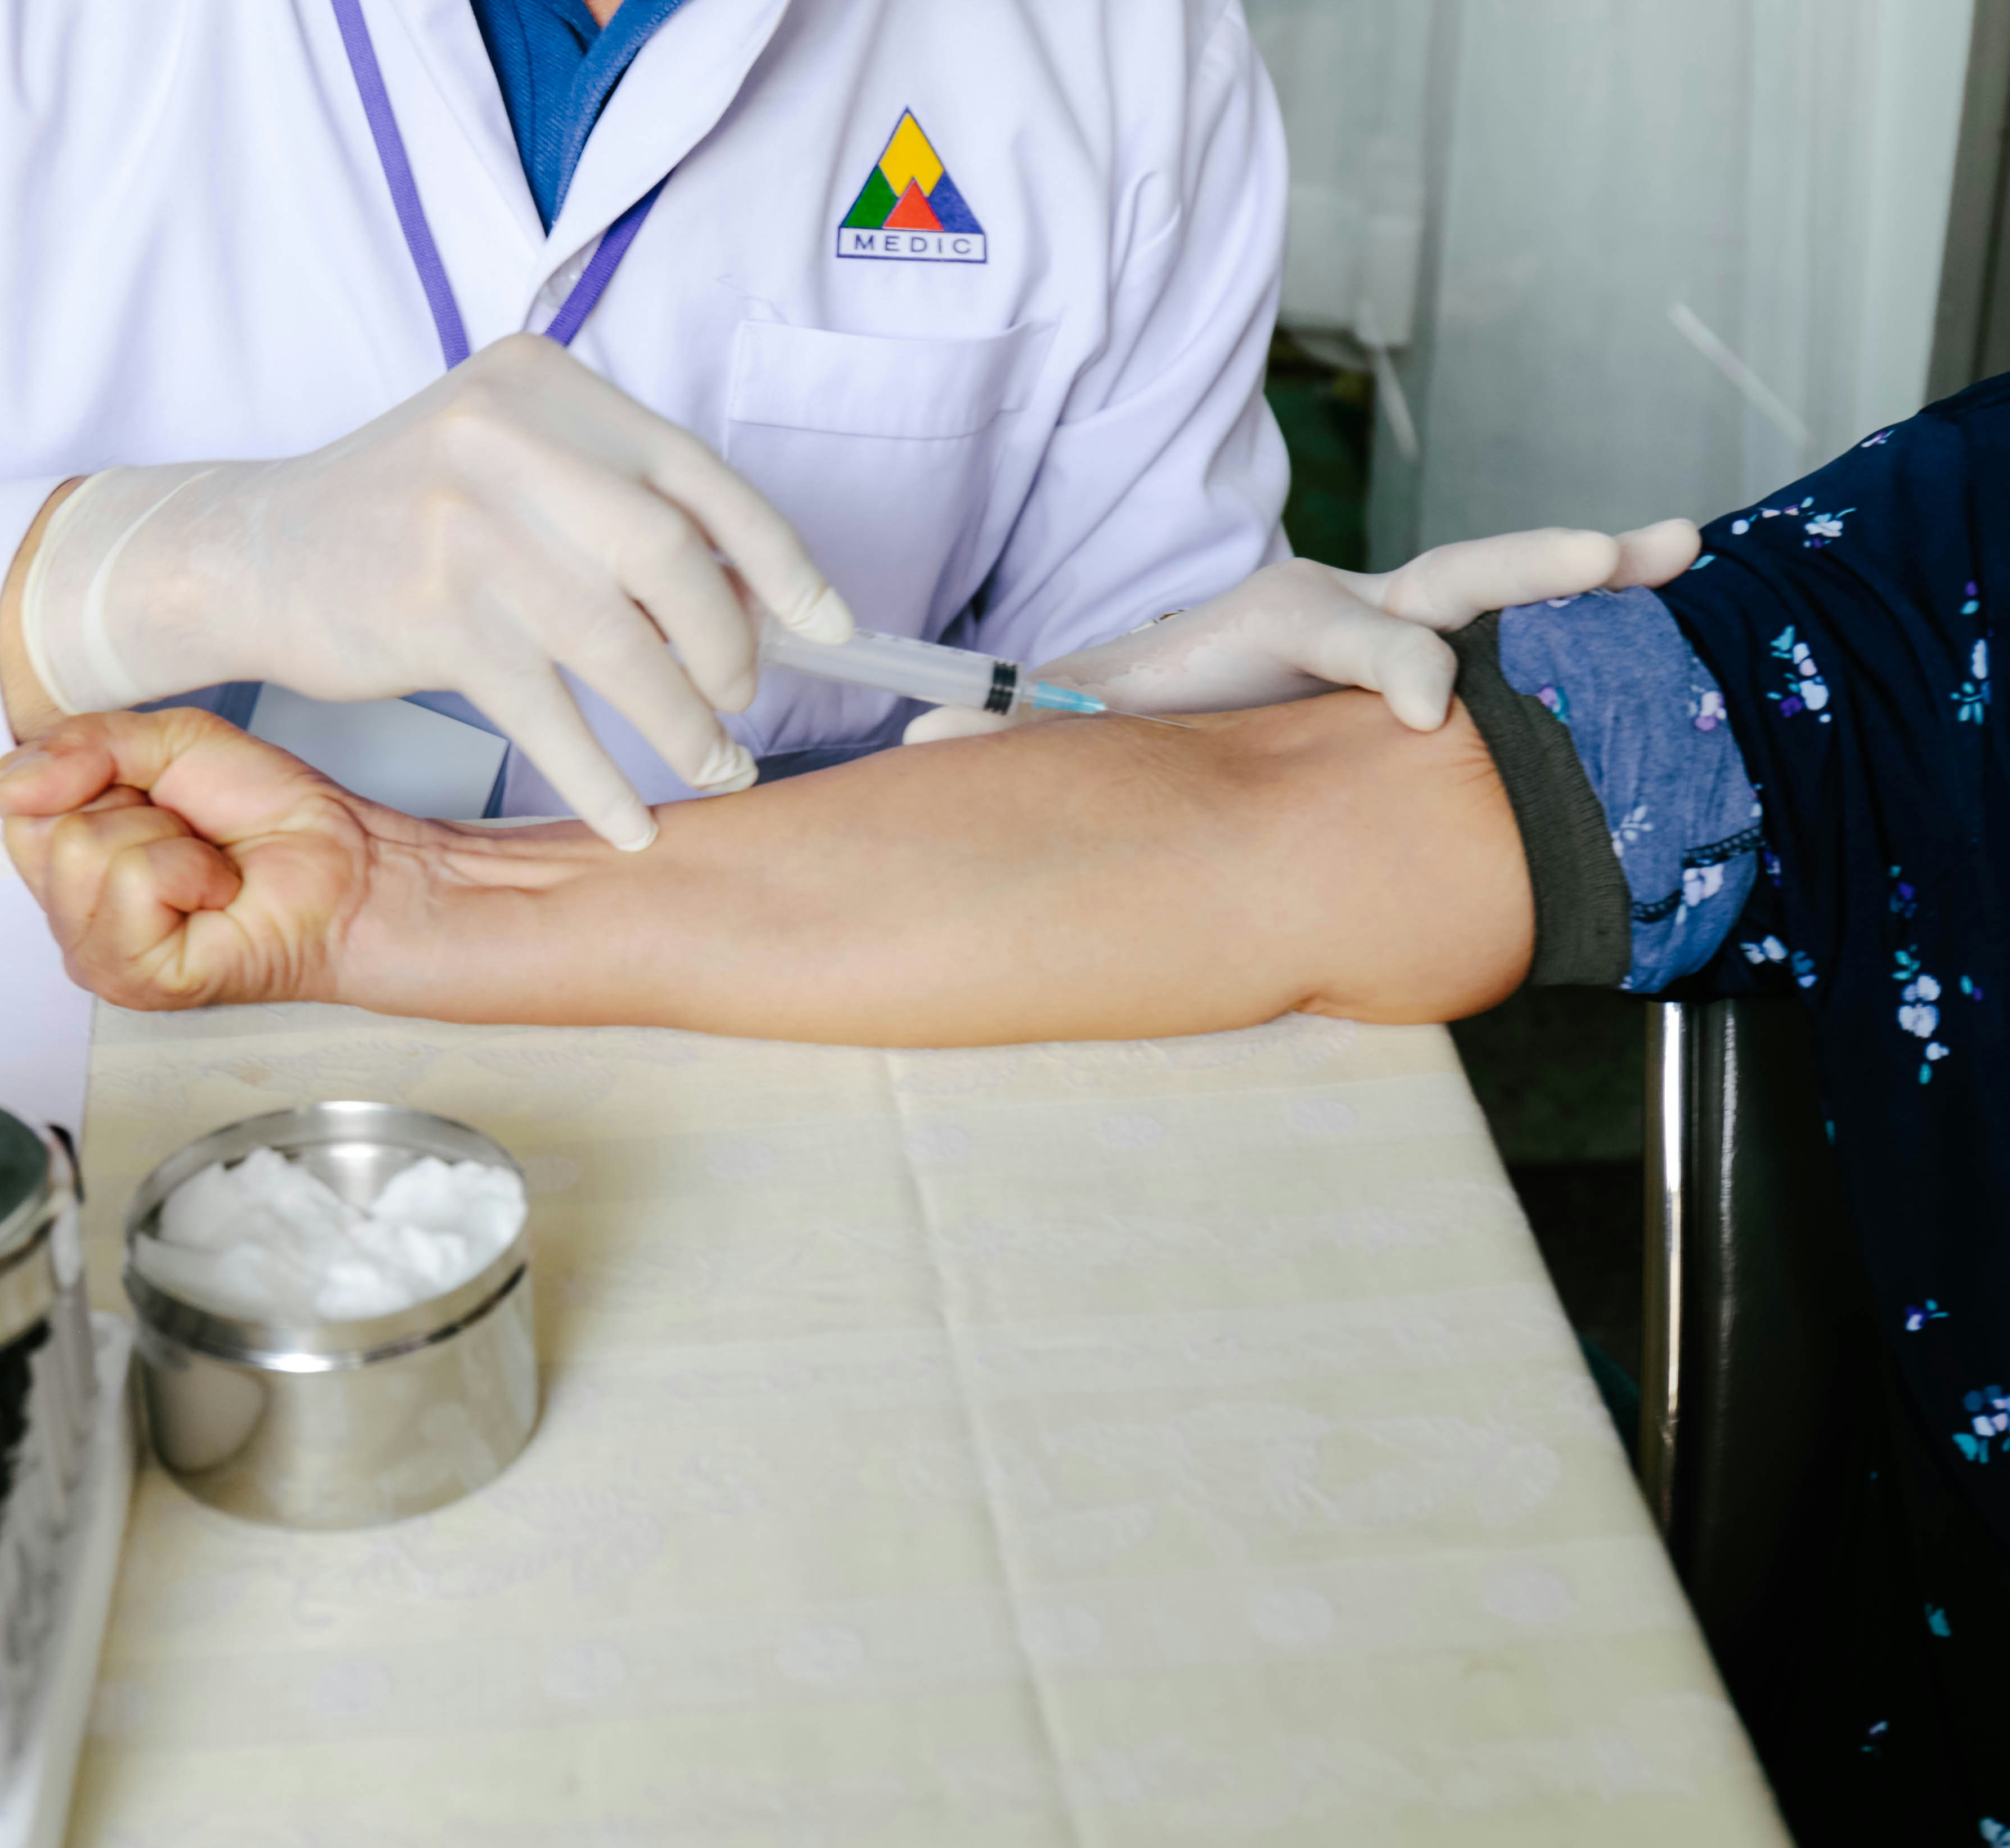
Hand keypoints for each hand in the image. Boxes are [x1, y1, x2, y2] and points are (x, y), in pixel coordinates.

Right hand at [0, 710, 398, 1010]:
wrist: (343, 865)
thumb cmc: (266, 816)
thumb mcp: (168, 742)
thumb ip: (82, 742)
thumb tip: (15, 780)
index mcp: (66, 860)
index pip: (14, 799)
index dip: (87, 772)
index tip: (151, 788)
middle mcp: (70, 914)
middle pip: (40, 830)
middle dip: (129, 806)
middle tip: (186, 832)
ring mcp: (96, 954)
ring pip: (81, 852)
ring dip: (166, 840)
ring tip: (205, 866)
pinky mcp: (134, 978)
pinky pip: (132, 883)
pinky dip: (190, 871)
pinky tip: (216, 894)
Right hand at [11, 334, 852, 850]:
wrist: (252, 551)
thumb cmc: (403, 519)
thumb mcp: (507, 464)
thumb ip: (612, 503)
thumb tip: (754, 598)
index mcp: (543, 383)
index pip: (697, 474)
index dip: (779, 560)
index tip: (829, 625)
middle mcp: (507, 437)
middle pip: (673, 555)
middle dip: (729, 646)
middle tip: (741, 701)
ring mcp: (468, 526)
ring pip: (621, 645)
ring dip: (680, 724)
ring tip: (714, 766)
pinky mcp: (433, 615)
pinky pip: (548, 714)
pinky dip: (599, 778)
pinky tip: (629, 820)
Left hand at [904, 519, 1702, 742]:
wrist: (1162, 692)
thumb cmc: (1128, 706)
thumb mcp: (1070, 713)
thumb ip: (1002, 732)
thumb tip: (910, 758)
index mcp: (1277, 618)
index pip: (1352, 631)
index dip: (1392, 667)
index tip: (1432, 711)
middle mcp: (1349, 608)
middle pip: (1448, 578)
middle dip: (1529, 567)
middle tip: (1613, 558)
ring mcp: (1398, 626)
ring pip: (1498, 584)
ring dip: (1587, 565)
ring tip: (1673, 549)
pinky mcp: (1424, 657)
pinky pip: (1515, 625)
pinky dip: (1594, 600)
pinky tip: (1673, 576)